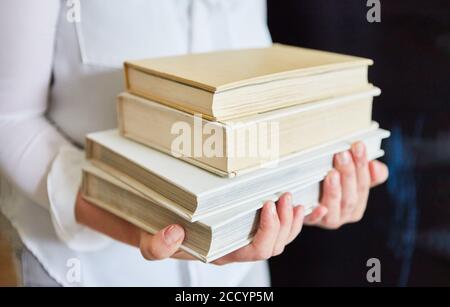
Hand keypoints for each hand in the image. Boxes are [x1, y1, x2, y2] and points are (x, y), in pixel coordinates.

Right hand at [138, 193, 303, 263]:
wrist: (159, 226)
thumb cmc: (158, 234)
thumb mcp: (150, 241)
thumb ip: (157, 246)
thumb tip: (174, 233)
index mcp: (222, 253)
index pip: (255, 251)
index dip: (267, 231)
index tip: (265, 204)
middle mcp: (237, 247)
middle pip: (274, 245)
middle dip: (284, 223)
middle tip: (284, 196)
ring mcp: (244, 236)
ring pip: (280, 238)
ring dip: (292, 221)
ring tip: (292, 199)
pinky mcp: (246, 223)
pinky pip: (277, 227)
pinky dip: (291, 219)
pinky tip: (298, 204)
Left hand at [303, 141, 388, 228]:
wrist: (303, 200)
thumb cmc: (328, 184)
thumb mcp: (349, 177)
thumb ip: (366, 172)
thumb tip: (375, 165)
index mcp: (358, 203)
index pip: (364, 185)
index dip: (361, 165)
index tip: (358, 145)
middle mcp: (345, 214)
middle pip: (350, 196)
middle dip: (348, 174)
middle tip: (342, 154)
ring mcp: (328, 219)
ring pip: (335, 207)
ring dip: (334, 191)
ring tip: (331, 173)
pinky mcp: (309, 220)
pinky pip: (314, 219)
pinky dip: (317, 214)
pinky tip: (320, 207)